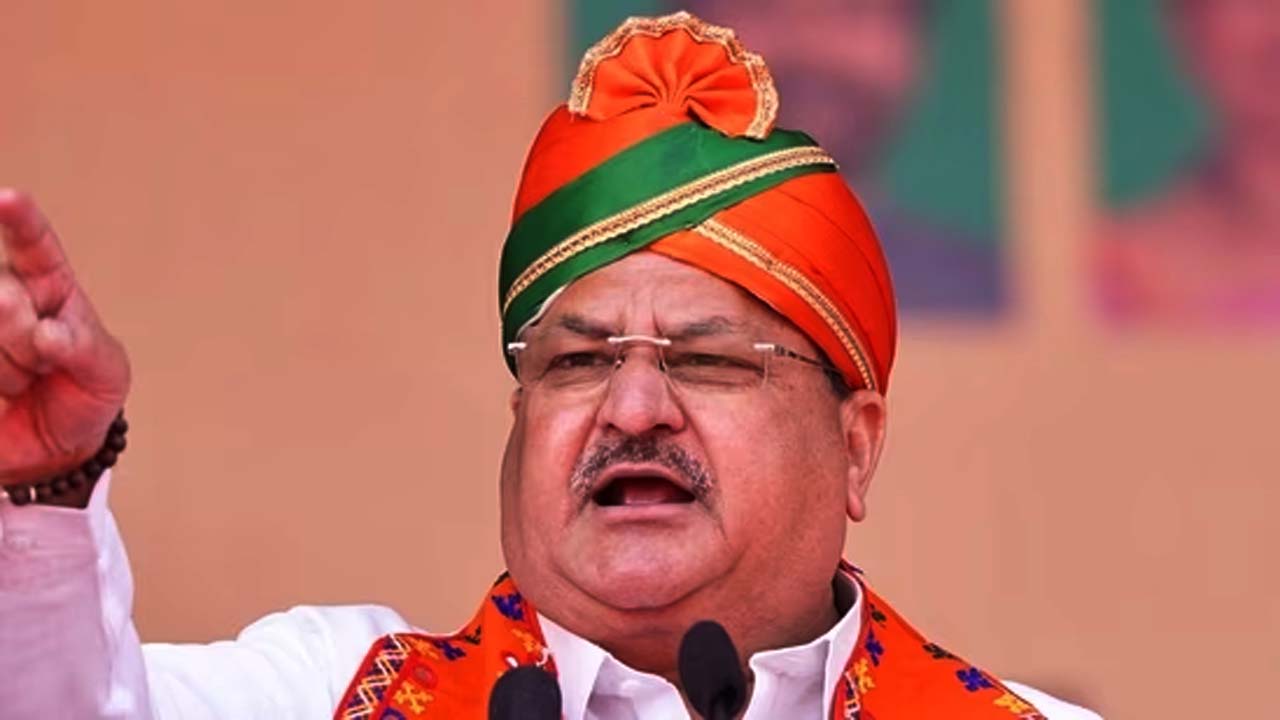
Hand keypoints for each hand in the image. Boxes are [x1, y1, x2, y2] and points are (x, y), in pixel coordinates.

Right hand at [0, 190, 129, 483]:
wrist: (52, 447)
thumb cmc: (85, 394)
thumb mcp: (105, 373)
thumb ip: (83, 349)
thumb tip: (46, 334)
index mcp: (50, 285)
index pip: (36, 245)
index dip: (21, 221)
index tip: (8, 200)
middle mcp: (6, 295)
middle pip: (4, 298)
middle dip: (27, 343)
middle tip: (45, 366)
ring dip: (10, 372)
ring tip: (25, 382)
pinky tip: (6, 392)